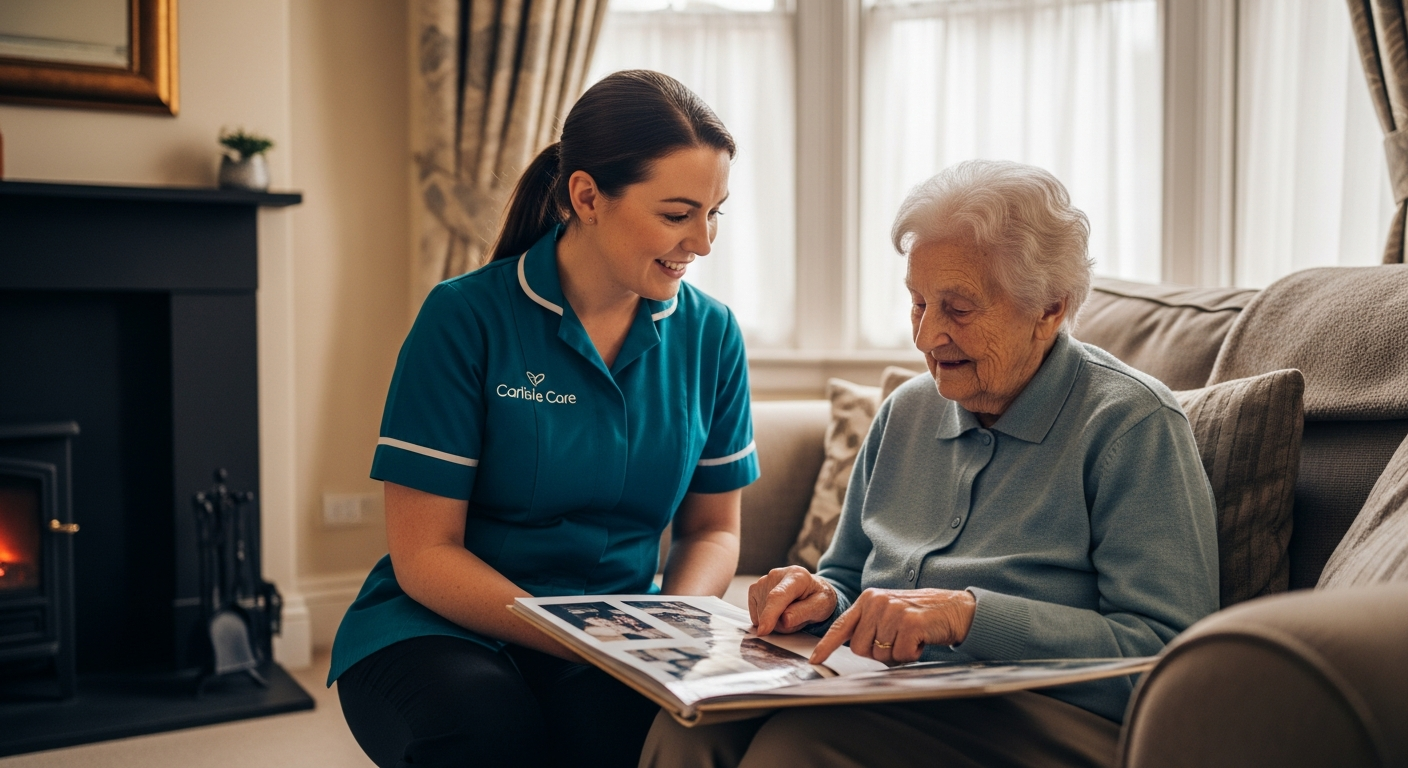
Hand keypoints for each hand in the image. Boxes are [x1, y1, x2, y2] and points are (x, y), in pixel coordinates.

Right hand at [748, 566, 838, 634]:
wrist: (811, 589)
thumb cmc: (818, 597)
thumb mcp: (821, 606)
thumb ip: (804, 613)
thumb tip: (784, 621)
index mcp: (797, 576)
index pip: (778, 596)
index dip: (770, 614)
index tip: (763, 630)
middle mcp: (776, 574)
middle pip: (770, 609)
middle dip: (782, 623)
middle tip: (799, 617)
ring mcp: (763, 581)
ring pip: (761, 614)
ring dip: (775, 622)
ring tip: (790, 612)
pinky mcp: (754, 589)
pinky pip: (755, 614)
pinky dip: (766, 619)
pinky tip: (778, 612)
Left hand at [810, 588, 975, 664]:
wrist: (956, 609)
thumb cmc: (921, 616)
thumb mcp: (890, 614)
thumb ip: (870, 626)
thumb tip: (854, 648)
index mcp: (868, 599)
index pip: (842, 626)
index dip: (826, 645)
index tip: (815, 660)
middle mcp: (876, 601)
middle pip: (860, 648)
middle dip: (877, 653)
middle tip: (897, 641)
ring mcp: (892, 611)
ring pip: (880, 654)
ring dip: (896, 654)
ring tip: (911, 638)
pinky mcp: (909, 623)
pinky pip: (899, 655)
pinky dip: (911, 655)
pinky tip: (920, 641)